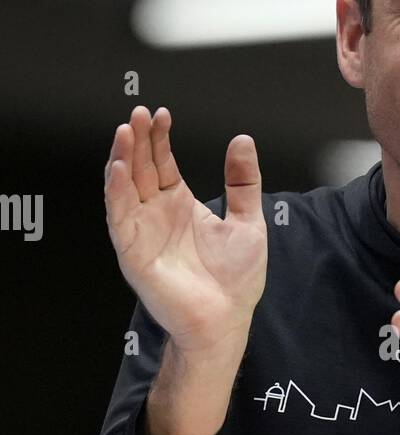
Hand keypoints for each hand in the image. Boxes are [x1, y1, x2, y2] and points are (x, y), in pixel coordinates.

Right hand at [105, 105, 267, 354]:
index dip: (159, 137)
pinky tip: (118, 168)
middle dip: (138, 139)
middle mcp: (157, 216)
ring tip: (126, 131)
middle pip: (141, 168)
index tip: (162, 113)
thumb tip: (243, 141)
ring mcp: (142, 232)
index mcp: (180, 206)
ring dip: (122, 158)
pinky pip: (119, 217)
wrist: (226, 321)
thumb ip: (243, 182)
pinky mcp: (133, 253)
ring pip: (124, 187)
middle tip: (140, 113)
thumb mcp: (248, 221)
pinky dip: (116, 192)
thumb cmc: (235, 281)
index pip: (162, 162)